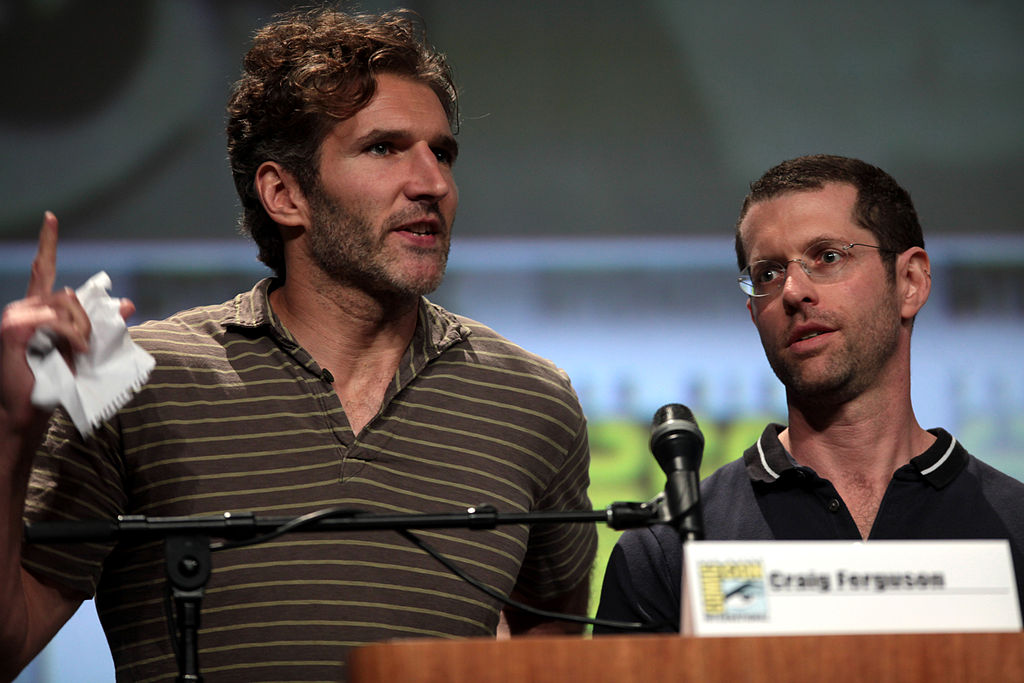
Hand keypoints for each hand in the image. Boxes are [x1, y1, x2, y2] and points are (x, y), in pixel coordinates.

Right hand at [0, 213, 134, 431]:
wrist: (29, 410)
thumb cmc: (54, 381)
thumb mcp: (84, 348)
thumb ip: (101, 324)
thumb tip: (128, 303)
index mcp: (38, 309)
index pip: (43, 269)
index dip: (48, 243)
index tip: (51, 218)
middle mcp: (24, 309)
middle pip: (69, 295)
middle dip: (87, 321)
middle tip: (86, 346)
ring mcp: (15, 318)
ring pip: (64, 306)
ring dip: (80, 330)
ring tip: (78, 352)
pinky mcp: (12, 330)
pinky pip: (50, 319)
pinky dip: (67, 333)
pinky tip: (71, 349)